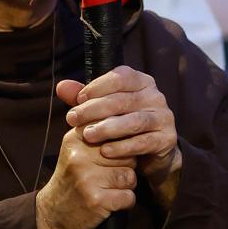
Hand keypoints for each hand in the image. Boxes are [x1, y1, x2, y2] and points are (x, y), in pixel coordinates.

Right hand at [35, 130, 136, 228]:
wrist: (52, 214)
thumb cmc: (71, 180)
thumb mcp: (76, 149)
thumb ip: (96, 132)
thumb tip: (125, 118)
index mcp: (75, 138)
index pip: (114, 130)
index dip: (121, 145)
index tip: (113, 156)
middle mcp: (80, 156)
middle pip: (126, 154)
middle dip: (124, 167)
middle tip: (108, 177)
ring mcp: (87, 178)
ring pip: (130, 176)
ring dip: (125, 186)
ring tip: (109, 189)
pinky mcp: (96, 199)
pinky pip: (128, 197)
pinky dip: (125, 203)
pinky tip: (111, 202)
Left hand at [59, 67, 180, 190]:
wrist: (152, 151)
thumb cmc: (123, 123)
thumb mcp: (103, 108)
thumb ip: (84, 97)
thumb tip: (60, 86)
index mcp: (141, 81)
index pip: (119, 77)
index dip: (96, 87)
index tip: (77, 100)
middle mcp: (155, 96)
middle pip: (122, 100)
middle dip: (94, 109)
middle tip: (73, 119)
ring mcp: (164, 117)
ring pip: (134, 121)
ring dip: (107, 128)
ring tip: (87, 135)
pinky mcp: (167, 139)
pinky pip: (143, 142)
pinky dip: (122, 147)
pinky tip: (104, 151)